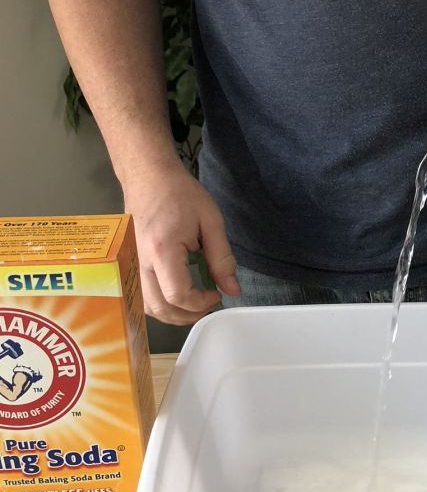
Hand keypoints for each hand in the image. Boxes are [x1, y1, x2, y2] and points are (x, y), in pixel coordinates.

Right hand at [122, 162, 239, 324]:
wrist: (148, 177)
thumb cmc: (181, 194)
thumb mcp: (211, 222)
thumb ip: (222, 259)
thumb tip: (232, 290)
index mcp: (163, 250)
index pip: (179, 295)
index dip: (200, 303)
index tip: (216, 293)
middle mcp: (141, 262)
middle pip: (160, 308)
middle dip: (188, 314)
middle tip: (209, 303)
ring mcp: (131, 265)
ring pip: (147, 307)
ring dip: (173, 314)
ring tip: (196, 302)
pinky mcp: (129, 265)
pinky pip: (141, 297)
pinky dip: (160, 305)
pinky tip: (177, 297)